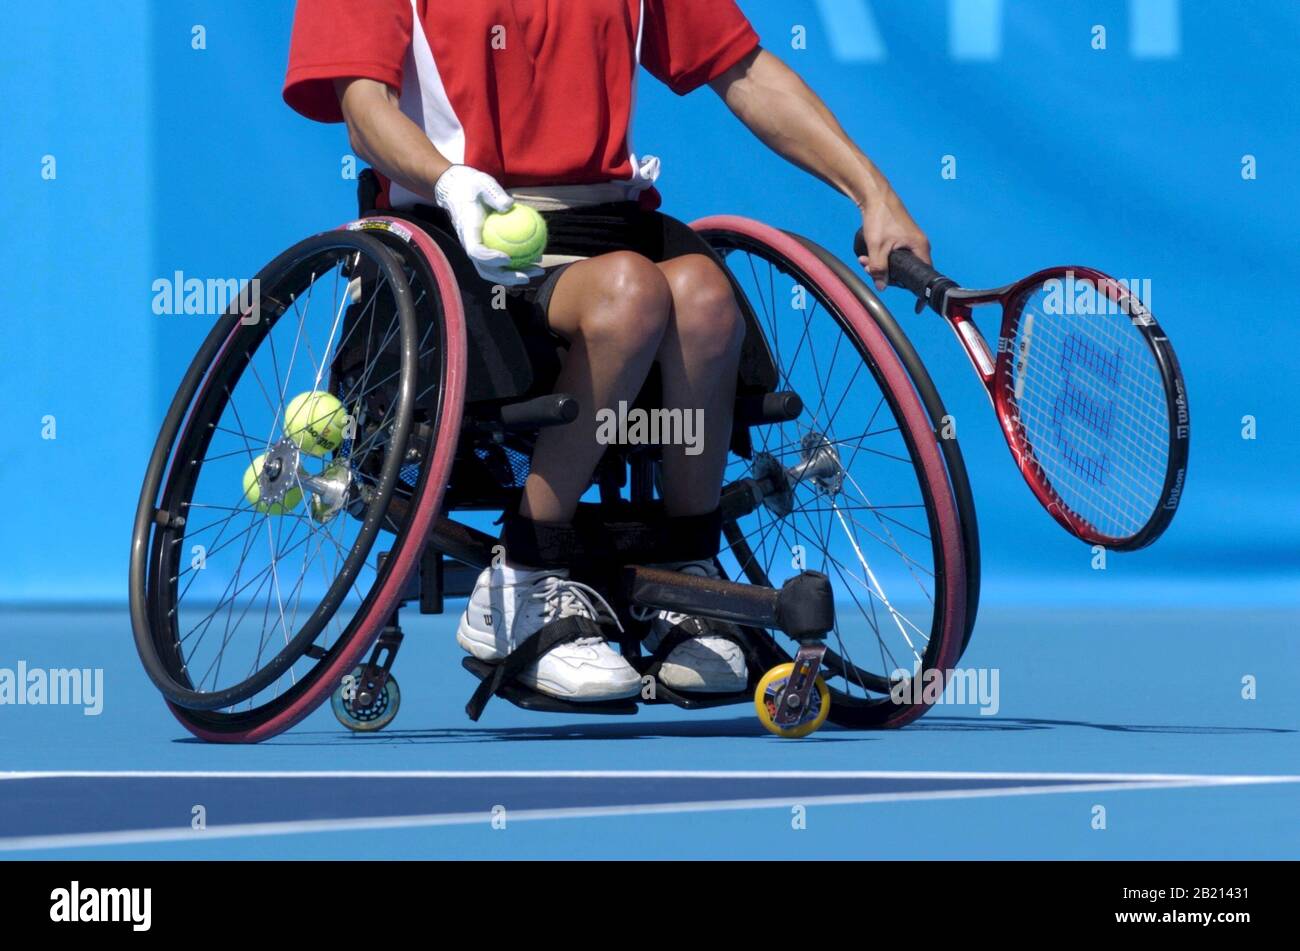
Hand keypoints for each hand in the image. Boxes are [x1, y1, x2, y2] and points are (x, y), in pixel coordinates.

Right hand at [433, 165, 543, 286]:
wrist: (460, 190)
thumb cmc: (473, 186)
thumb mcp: (483, 184)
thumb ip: (494, 195)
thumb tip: (509, 205)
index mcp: (468, 231)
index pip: (475, 251)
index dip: (490, 259)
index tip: (508, 258)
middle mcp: (471, 245)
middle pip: (487, 269)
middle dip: (507, 276)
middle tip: (528, 275)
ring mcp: (479, 249)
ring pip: (496, 270)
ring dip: (516, 275)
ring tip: (538, 270)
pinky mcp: (488, 248)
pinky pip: (503, 261)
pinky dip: (519, 263)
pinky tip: (537, 258)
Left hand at [856, 191, 930, 291]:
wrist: (875, 196)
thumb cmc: (881, 217)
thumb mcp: (877, 247)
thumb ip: (879, 268)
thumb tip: (881, 286)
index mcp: (920, 247)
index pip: (920, 275)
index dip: (907, 285)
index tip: (900, 293)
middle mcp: (919, 245)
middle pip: (906, 271)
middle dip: (885, 273)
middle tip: (868, 269)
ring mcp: (910, 241)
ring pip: (897, 262)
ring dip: (879, 265)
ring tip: (864, 261)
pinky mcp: (902, 238)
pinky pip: (893, 254)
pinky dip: (880, 257)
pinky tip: (868, 255)